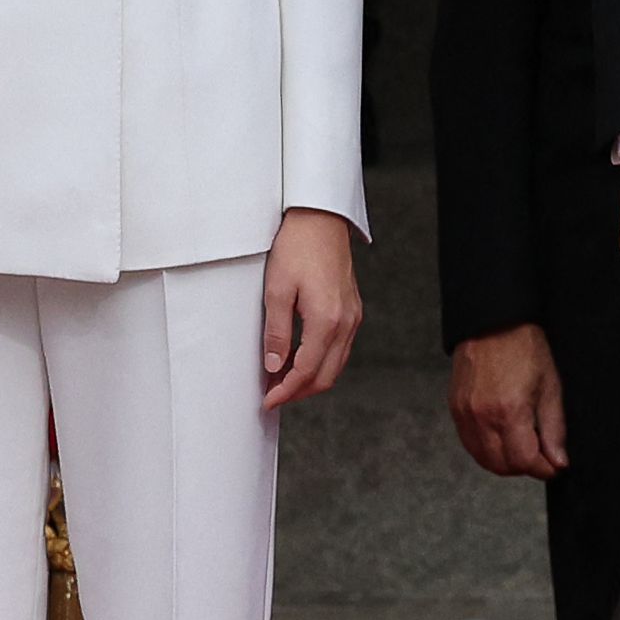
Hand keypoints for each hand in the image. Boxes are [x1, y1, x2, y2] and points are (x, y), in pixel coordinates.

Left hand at [262, 208, 361, 410]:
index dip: (285, 392)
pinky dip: (321, 362)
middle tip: (272, 396)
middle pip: (326, 376)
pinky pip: (340, 349)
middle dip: (299, 392)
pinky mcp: (352, 310)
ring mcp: (353, 317)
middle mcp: (346, 323)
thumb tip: (274, 367)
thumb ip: (277, 333)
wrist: (320, 219)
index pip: (305, 372)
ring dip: (310, 379)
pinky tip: (301, 359)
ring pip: (336, 365)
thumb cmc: (297, 247)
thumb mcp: (276, 290)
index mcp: (326, 321)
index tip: (267, 401)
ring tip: (282, 380)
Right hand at [449, 324, 568, 478]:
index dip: (544, 469)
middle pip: (502, 467)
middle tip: (540, 456)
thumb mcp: (550, 387)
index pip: (524, 462)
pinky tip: (502, 437)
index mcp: (509, 412)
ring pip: (484, 460)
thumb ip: (554, 429)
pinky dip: (488, 449)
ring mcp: (465, 415)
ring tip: (522, 446)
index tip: (554, 465)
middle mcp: (482, 418)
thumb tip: (559, 462)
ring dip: (505, 462)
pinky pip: (471, 444)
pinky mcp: (455, 410)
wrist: (492, 322)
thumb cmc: (524, 348)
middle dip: (524, 467)